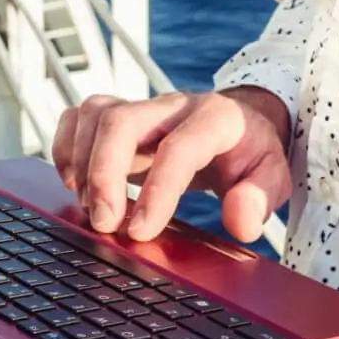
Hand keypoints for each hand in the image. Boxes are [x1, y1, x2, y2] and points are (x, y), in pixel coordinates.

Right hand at [52, 86, 291, 242]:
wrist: (239, 124)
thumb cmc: (250, 155)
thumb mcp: (272, 177)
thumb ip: (260, 198)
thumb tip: (240, 220)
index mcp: (215, 118)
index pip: (180, 147)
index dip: (158, 191)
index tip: (140, 232)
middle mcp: (171, 106)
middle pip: (121, 121)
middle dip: (103, 175)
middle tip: (104, 224)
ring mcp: (140, 107)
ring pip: (94, 114)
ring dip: (82, 164)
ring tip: (91, 209)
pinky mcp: (117, 116)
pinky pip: (77, 116)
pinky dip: (65, 149)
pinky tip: (74, 184)